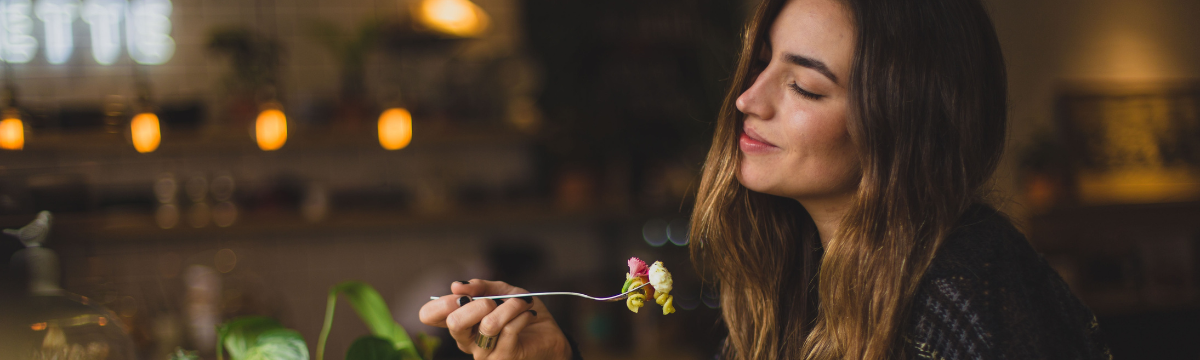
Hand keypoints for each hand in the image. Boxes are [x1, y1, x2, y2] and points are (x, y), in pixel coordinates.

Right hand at [419, 279, 571, 359]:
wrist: (549, 335)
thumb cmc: (522, 314)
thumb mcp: (503, 292)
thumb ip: (481, 286)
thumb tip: (456, 286)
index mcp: (461, 323)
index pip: (430, 316)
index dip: (440, 303)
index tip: (460, 294)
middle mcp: (467, 341)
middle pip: (455, 322)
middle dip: (477, 303)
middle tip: (494, 301)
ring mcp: (484, 353)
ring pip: (489, 324)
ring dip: (510, 306)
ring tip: (523, 303)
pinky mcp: (504, 358)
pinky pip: (510, 330)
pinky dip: (522, 315)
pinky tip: (529, 315)